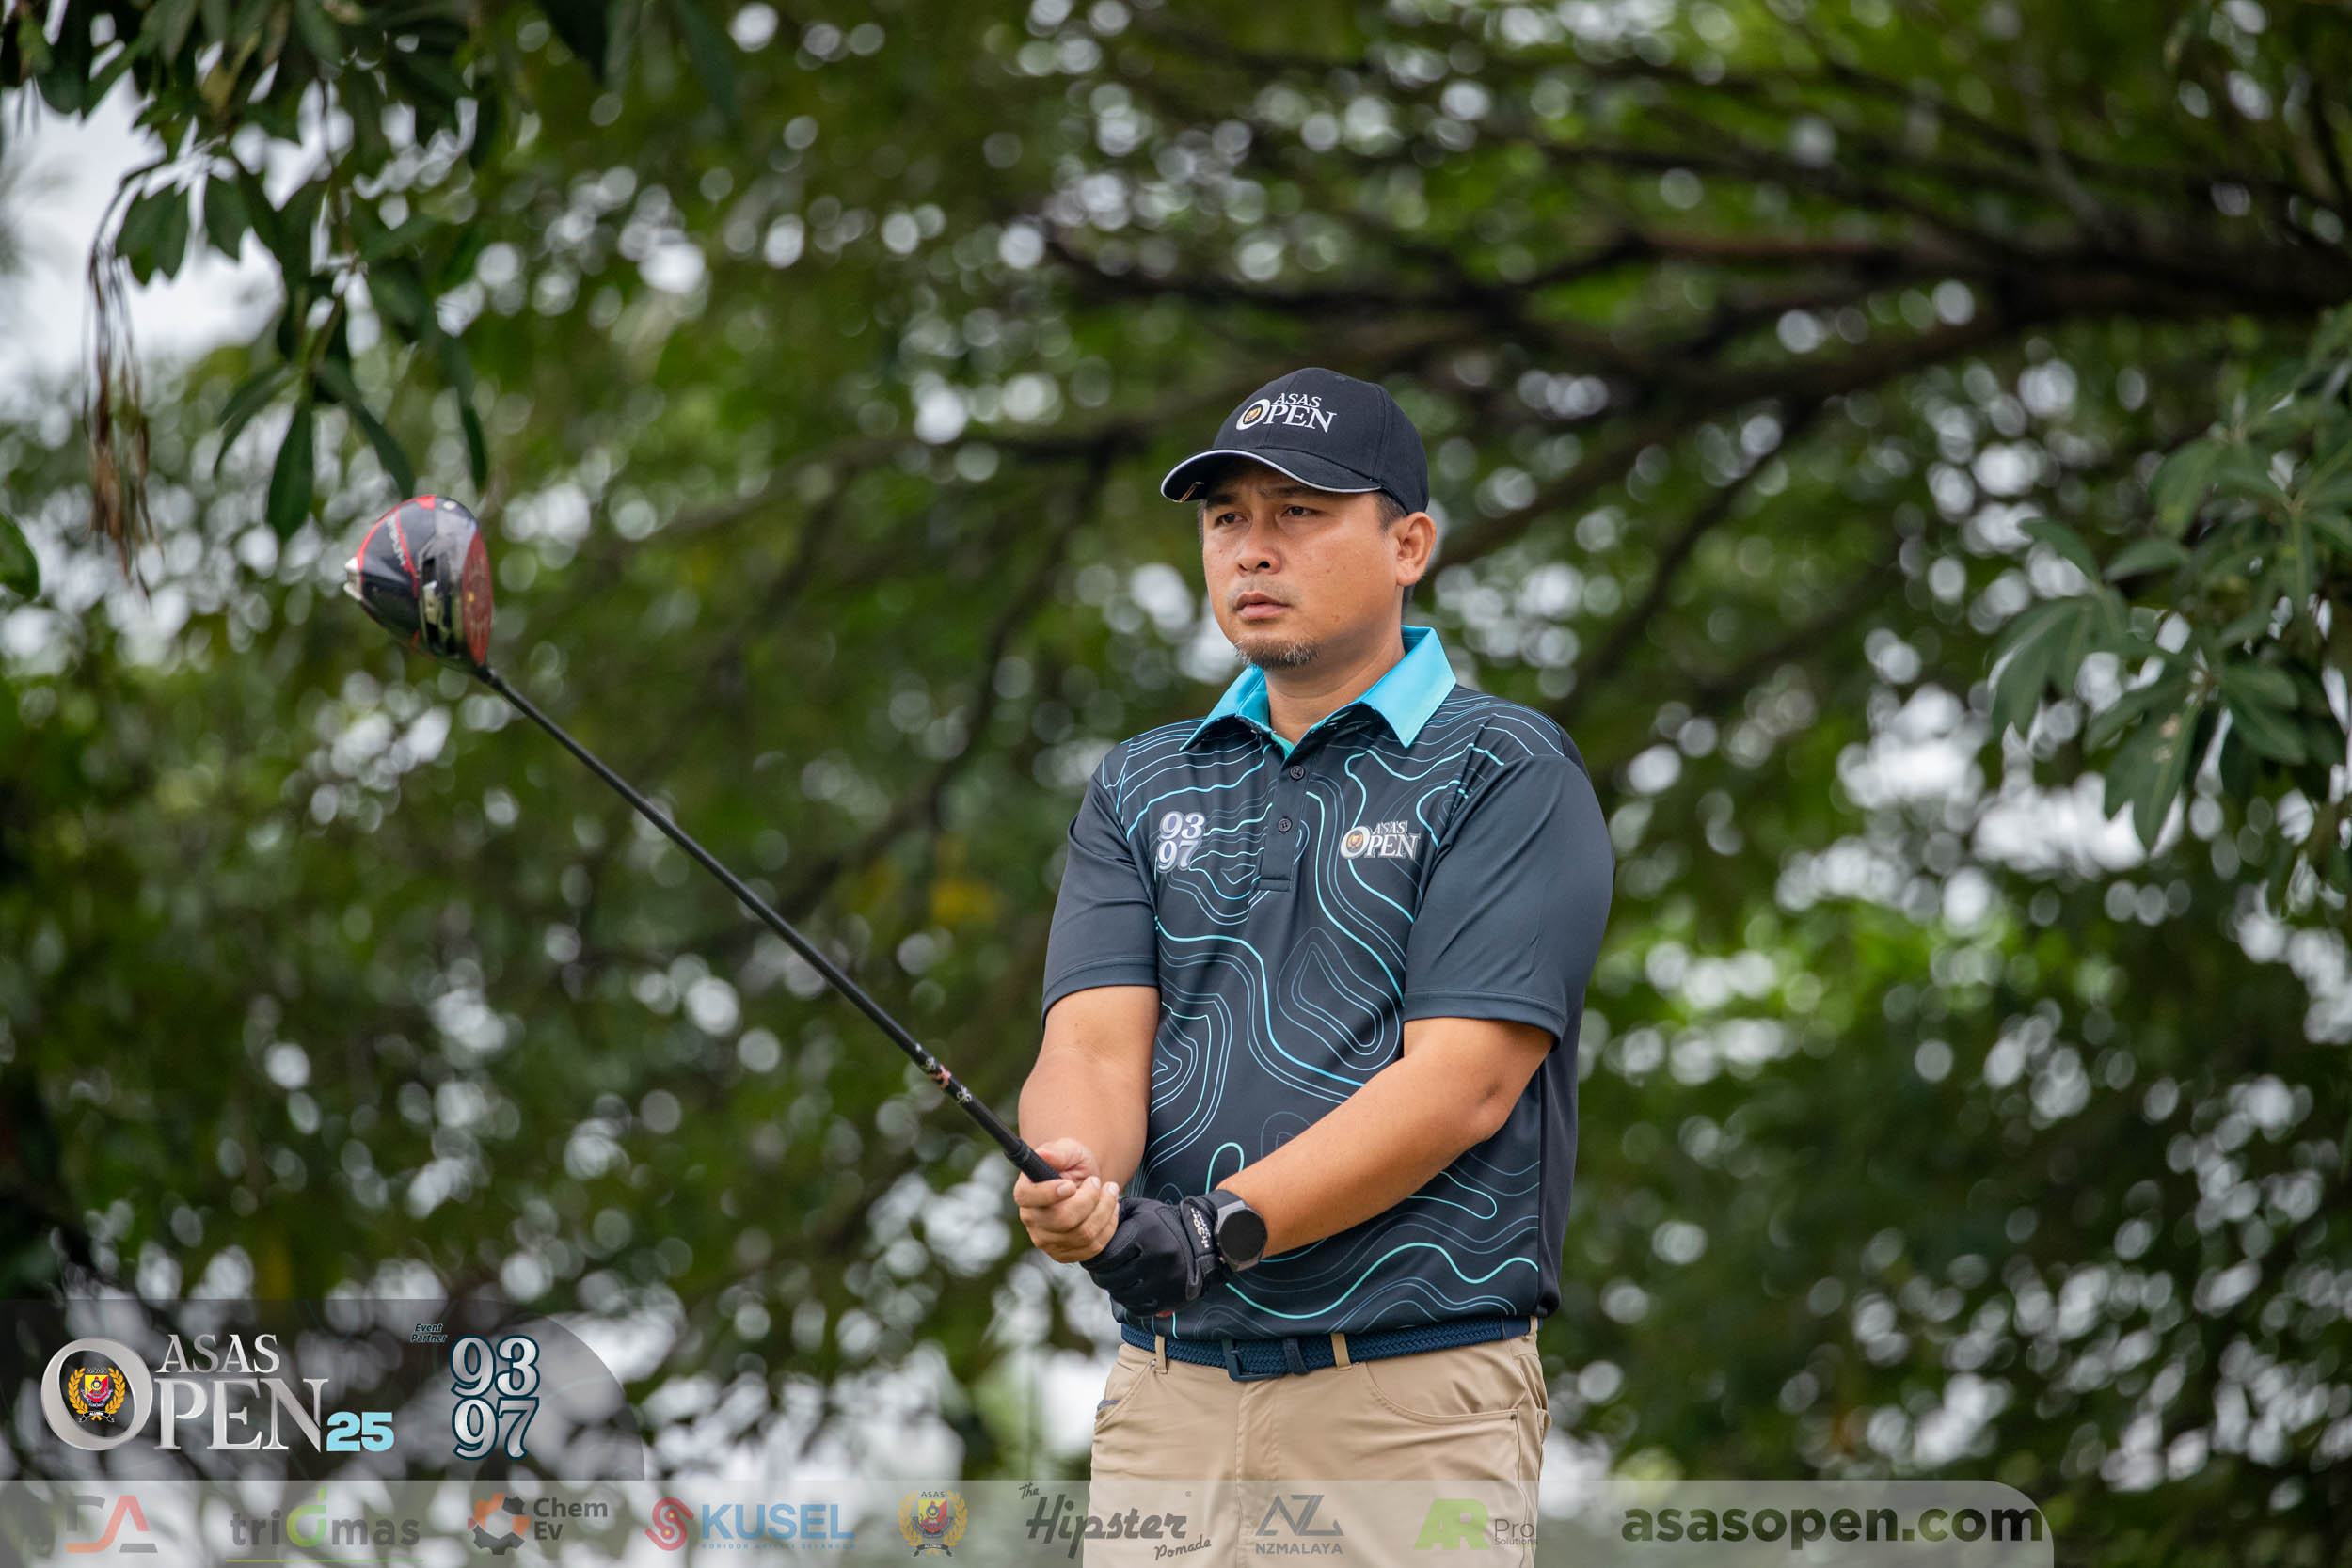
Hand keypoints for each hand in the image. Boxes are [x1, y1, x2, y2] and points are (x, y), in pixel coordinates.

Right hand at [1014, 1138, 1121, 1263]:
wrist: (1084, 1183)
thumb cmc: (1071, 1164)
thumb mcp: (1067, 1150)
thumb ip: (1057, 1152)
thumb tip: (1044, 1155)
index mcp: (1025, 1192)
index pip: (1029, 1198)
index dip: (1051, 1193)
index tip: (1071, 1185)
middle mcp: (1031, 1220)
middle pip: (1063, 1219)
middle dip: (1090, 1199)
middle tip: (1100, 1182)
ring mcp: (1047, 1241)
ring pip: (1084, 1234)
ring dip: (1105, 1210)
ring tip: (1111, 1191)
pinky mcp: (1065, 1254)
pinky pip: (1094, 1247)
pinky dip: (1109, 1226)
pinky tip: (1110, 1210)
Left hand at [1083, 1193, 1226, 1315]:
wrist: (1203, 1240)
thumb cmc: (1162, 1223)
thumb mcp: (1139, 1209)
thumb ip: (1112, 1214)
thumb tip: (1087, 1223)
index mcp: (1145, 1233)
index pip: (1105, 1256)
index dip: (1092, 1260)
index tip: (1090, 1260)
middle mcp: (1157, 1257)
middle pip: (1110, 1278)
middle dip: (1100, 1276)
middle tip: (1100, 1272)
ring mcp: (1166, 1280)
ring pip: (1122, 1295)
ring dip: (1114, 1289)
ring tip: (1117, 1279)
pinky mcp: (1172, 1298)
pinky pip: (1139, 1308)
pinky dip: (1130, 1301)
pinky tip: (1132, 1289)